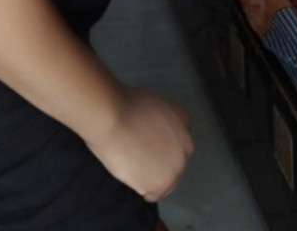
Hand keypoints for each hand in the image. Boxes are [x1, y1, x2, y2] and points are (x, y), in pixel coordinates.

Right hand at [84, 83, 194, 202]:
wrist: (111, 118)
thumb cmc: (122, 103)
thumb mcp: (149, 102)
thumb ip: (158, 118)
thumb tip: (149, 127)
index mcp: (182, 121)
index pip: (177, 137)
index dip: (161, 142)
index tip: (146, 141)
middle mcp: (185, 146)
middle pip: (174, 162)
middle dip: (159, 161)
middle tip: (137, 155)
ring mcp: (175, 168)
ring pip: (166, 181)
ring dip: (151, 176)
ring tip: (131, 166)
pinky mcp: (160, 186)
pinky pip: (152, 194)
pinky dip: (140, 188)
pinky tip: (129, 175)